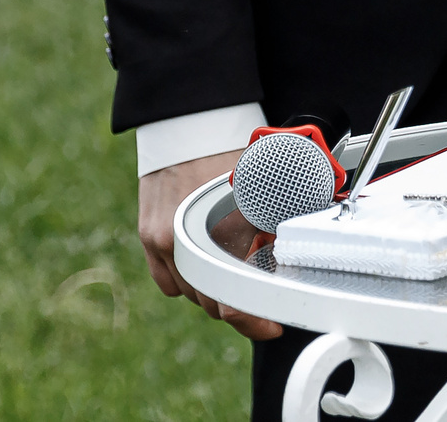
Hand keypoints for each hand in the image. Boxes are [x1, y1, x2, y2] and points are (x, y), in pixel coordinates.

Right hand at [137, 150, 283, 339]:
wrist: (189, 120)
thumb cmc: (231, 148)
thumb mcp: (265, 185)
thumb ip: (277, 221)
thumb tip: (298, 248)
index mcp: (216, 232)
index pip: (232, 298)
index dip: (255, 320)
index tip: (272, 326)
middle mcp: (184, 243)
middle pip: (210, 301)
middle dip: (238, 308)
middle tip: (261, 309)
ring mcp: (162, 241)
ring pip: (190, 292)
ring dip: (213, 293)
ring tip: (237, 282)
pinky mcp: (148, 236)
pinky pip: (168, 279)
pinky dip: (187, 281)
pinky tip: (207, 270)